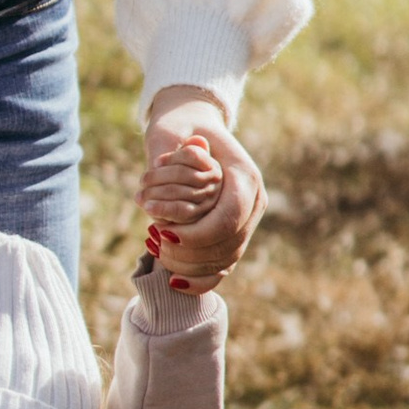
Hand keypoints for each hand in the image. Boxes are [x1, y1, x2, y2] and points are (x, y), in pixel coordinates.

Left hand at [139, 83, 264, 290]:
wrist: (195, 126)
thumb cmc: (181, 127)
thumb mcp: (176, 130)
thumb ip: (179, 150)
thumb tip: (178, 160)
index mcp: (246, 176)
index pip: (228, 218)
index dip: (196, 233)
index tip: (162, 232)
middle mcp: (255, 201)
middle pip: (228, 245)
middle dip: (187, 252)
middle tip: (153, 242)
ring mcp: (249, 220)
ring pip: (226, 260)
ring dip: (188, 265)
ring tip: (156, 253)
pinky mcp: (237, 234)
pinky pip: (224, 267)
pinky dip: (200, 280)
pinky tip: (173, 282)